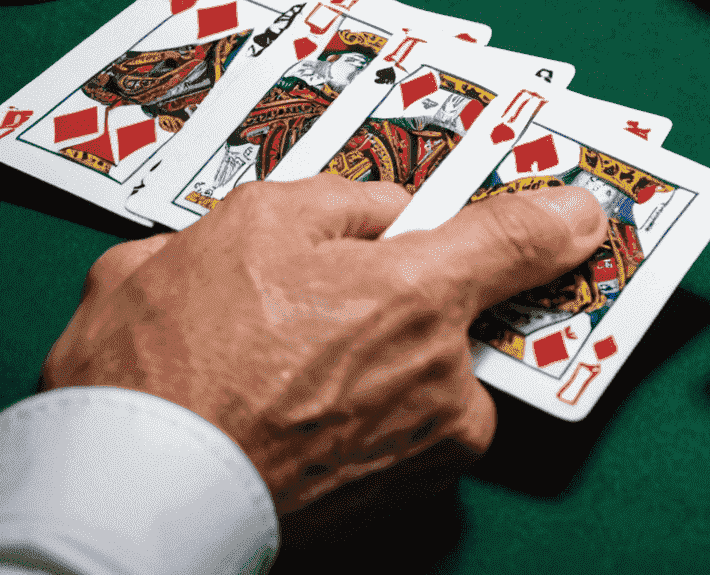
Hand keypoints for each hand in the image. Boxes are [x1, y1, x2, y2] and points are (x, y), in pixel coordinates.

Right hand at [41, 176, 604, 512]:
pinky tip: (273, 405)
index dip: (556, 219)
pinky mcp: (386, 505)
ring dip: (364, 358)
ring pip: (412, 374)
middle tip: (320, 294)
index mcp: (421, 296)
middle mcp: (440, 380)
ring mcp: (419, 454)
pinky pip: (386, 428)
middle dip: (401, 297)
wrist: (122, 498)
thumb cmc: (181, 351)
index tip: (588, 213)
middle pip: (449, 313)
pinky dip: (346, 412)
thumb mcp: (255, 221)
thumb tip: (390, 213)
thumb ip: (346, 204)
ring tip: (268, 356)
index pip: (519, 240)